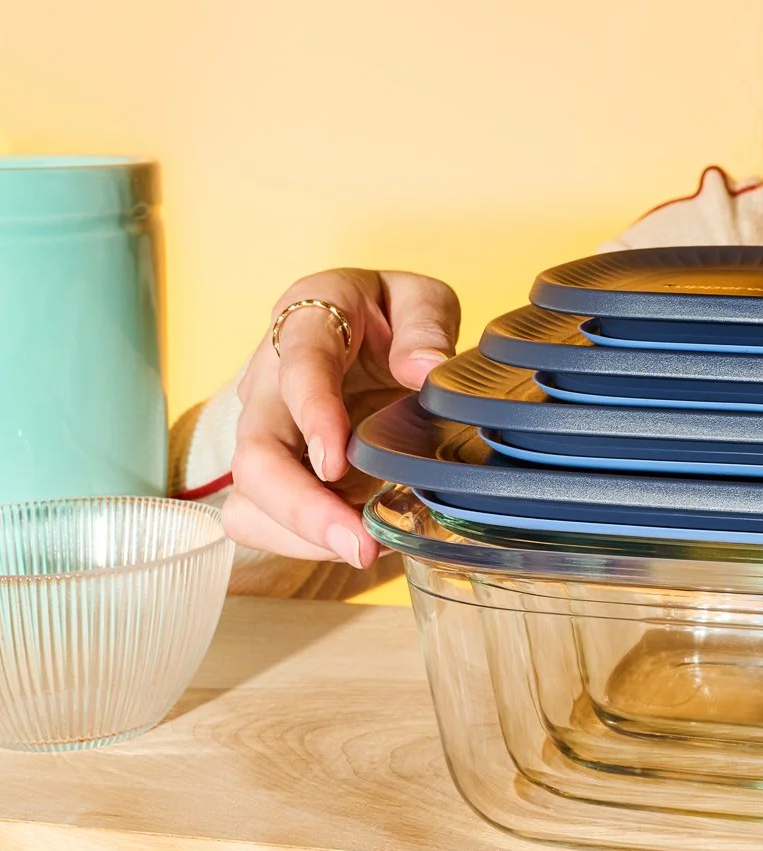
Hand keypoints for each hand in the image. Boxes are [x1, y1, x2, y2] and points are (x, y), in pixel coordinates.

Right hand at [225, 269, 460, 569]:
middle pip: (256, 451)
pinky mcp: (270, 473)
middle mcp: (268, 379)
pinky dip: (303, 543)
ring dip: (302, 536)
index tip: (336, 463)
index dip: (313, 415)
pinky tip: (356, 542)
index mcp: (307, 321)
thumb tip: (424, 369)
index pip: (299, 367)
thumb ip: (424, 325)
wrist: (366, 334)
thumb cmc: (390, 317)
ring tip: (368, 551)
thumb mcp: (420, 299)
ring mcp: (262, 430)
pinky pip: (261, 521)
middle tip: (360, 545)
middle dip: (300, 507)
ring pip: (249, 497)